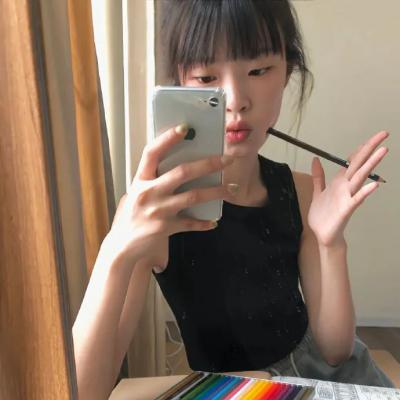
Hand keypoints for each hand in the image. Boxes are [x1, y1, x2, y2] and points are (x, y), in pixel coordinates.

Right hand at [104, 124, 236, 270]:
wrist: (121, 246)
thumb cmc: (130, 216)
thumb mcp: (136, 193)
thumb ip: (152, 181)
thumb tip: (180, 168)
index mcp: (140, 180)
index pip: (152, 153)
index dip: (167, 138)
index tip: (184, 127)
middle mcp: (149, 192)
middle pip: (183, 172)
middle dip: (209, 164)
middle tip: (228, 159)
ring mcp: (158, 211)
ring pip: (194, 196)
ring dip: (217, 192)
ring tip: (233, 189)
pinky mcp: (165, 228)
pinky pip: (190, 223)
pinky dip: (204, 223)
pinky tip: (214, 222)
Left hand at [307, 131, 388, 246]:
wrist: (322, 235)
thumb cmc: (323, 215)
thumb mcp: (318, 191)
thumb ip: (319, 176)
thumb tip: (316, 158)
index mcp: (339, 182)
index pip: (351, 162)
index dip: (360, 149)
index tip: (372, 137)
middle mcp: (345, 187)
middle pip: (358, 164)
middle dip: (369, 149)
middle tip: (383, 135)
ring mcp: (347, 197)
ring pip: (360, 178)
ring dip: (371, 165)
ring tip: (383, 151)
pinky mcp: (346, 209)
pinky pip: (357, 199)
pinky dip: (365, 191)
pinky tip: (374, 185)